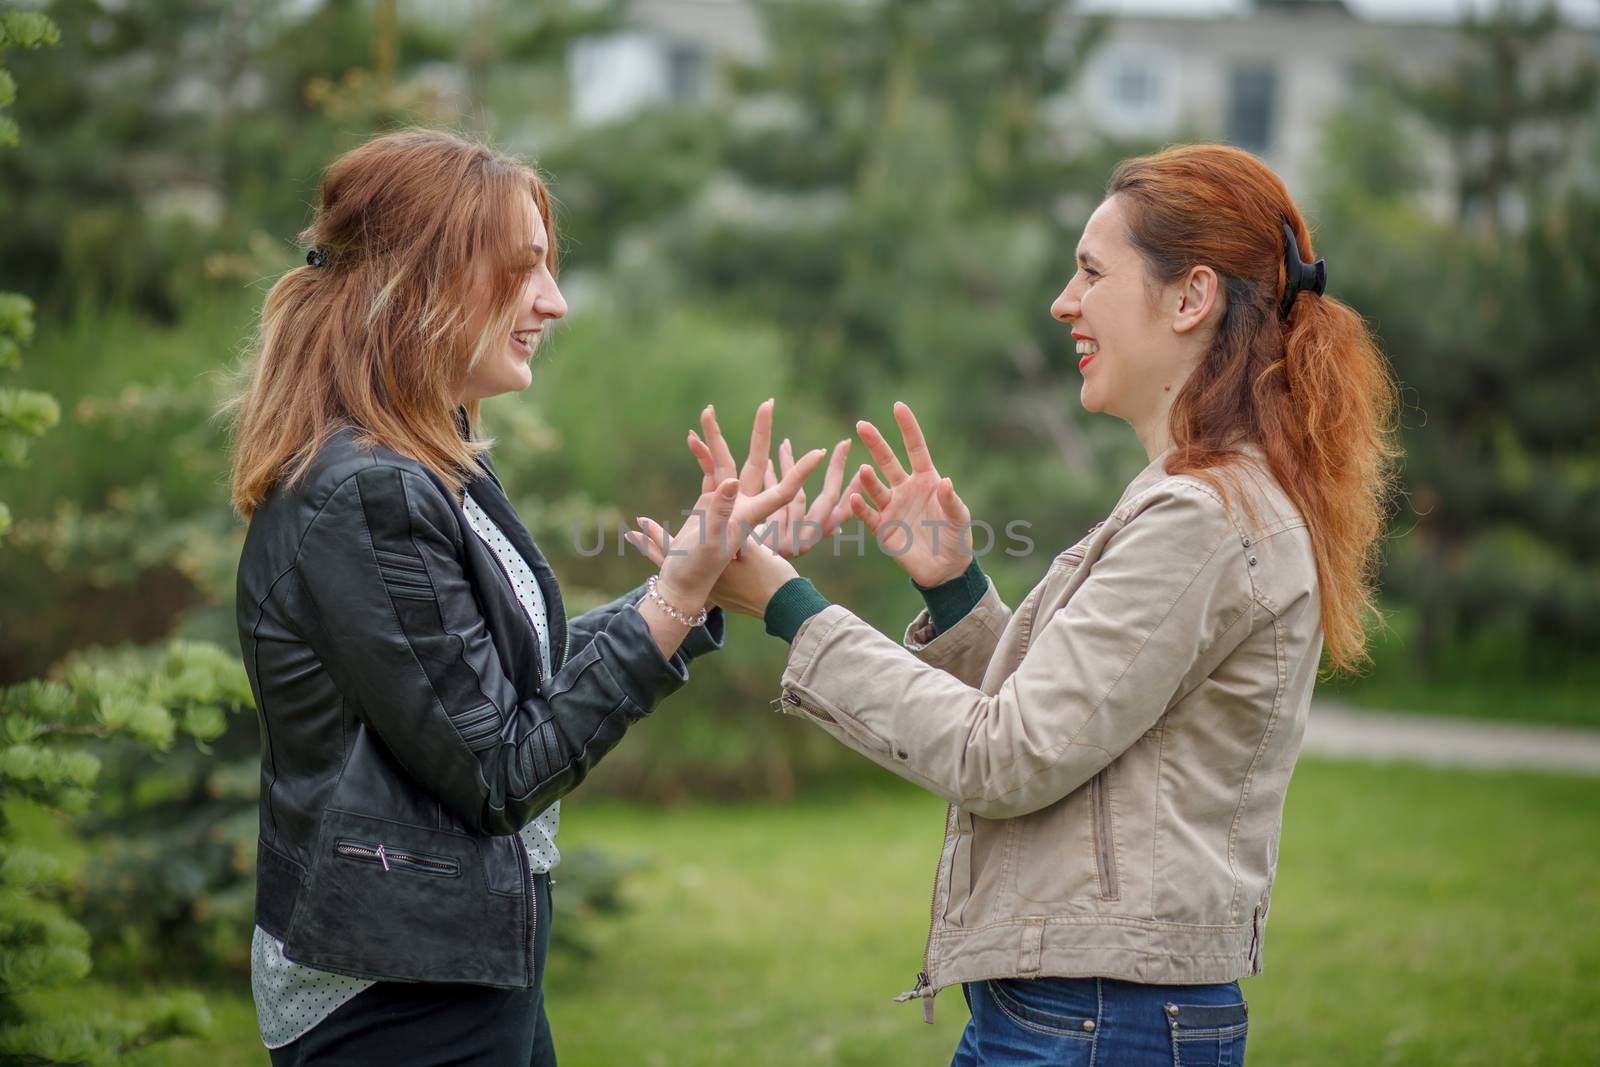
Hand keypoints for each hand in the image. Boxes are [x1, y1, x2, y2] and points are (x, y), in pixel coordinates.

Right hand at [629, 399, 823, 610]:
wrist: (682, 586)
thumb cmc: (699, 572)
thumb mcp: (711, 542)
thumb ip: (719, 511)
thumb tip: (731, 482)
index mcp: (751, 518)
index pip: (784, 491)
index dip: (801, 471)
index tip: (821, 452)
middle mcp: (743, 507)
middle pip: (756, 464)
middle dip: (760, 433)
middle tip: (768, 402)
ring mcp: (726, 504)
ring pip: (727, 463)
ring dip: (716, 438)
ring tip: (707, 410)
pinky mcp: (708, 504)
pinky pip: (708, 473)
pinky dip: (700, 456)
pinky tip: (692, 438)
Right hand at [851, 401, 974, 587]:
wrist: (945, 569)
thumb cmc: (956, 538)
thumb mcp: (960, 518)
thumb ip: (951, 500)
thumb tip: (944, 482)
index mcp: (926, 480)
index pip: (915, 449)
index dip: (907, 428)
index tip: (898, 407)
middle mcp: (905, 489)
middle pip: (887, 462)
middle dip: (875, 443)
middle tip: (861, 425)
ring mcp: (892, 508)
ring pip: (875, 488)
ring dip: (869, 479)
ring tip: (864, 469)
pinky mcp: (882, 528)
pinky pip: (868, 515)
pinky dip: (860, 507)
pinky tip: (854, 497)